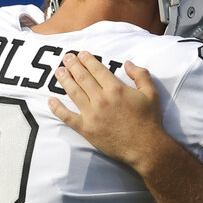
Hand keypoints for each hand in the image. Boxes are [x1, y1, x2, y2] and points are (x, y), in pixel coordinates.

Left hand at [49, 51, 167, 170]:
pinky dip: (57, 108)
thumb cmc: (149, 121)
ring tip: (58, 72)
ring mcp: (92, 114)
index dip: (87, 60)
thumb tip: (128, 63)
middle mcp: (101, 99)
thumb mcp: (152, 93)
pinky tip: (50, 100)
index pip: (97, 69)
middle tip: (66, 58)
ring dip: (64, 80)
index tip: (81, 54)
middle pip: (82, 77)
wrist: (145, 147)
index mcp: (116, 89)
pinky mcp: (86, 129)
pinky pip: (67, 116)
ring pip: (73, 92)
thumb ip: (141, 75)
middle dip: (72, 65)